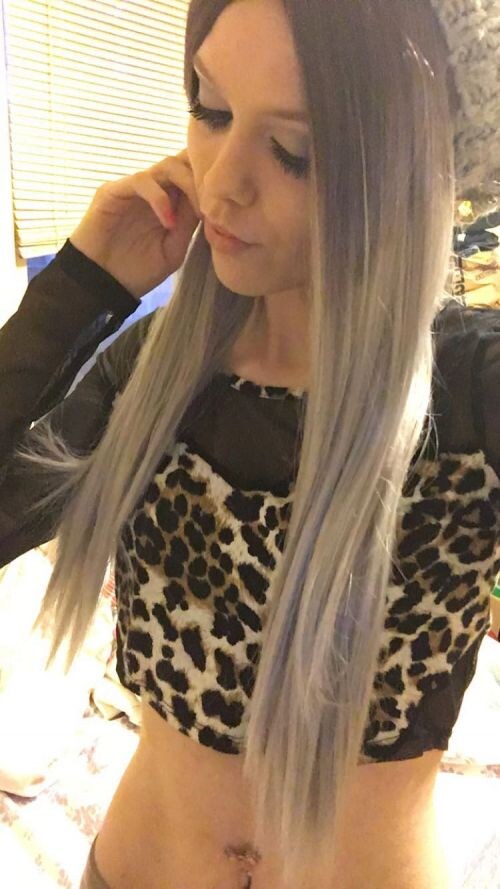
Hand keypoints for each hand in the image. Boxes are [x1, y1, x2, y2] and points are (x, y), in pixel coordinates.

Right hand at [69, 149, 201, 297]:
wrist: (101, 284)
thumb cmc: (137, 271)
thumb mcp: (174, 250)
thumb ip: (191, 225)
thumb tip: (212, 204)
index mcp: (170, 201)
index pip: (194, 174)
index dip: (212, 182)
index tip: (227, 204)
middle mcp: (154, 189)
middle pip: (185, 162)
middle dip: (204, 180)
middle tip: (215, 204)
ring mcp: (134, 187)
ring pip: (167, 166)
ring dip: (188, 184)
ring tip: (197, 211)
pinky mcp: (114, 191)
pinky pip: (142, 181)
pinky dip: (160, 198)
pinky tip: (168, 222)